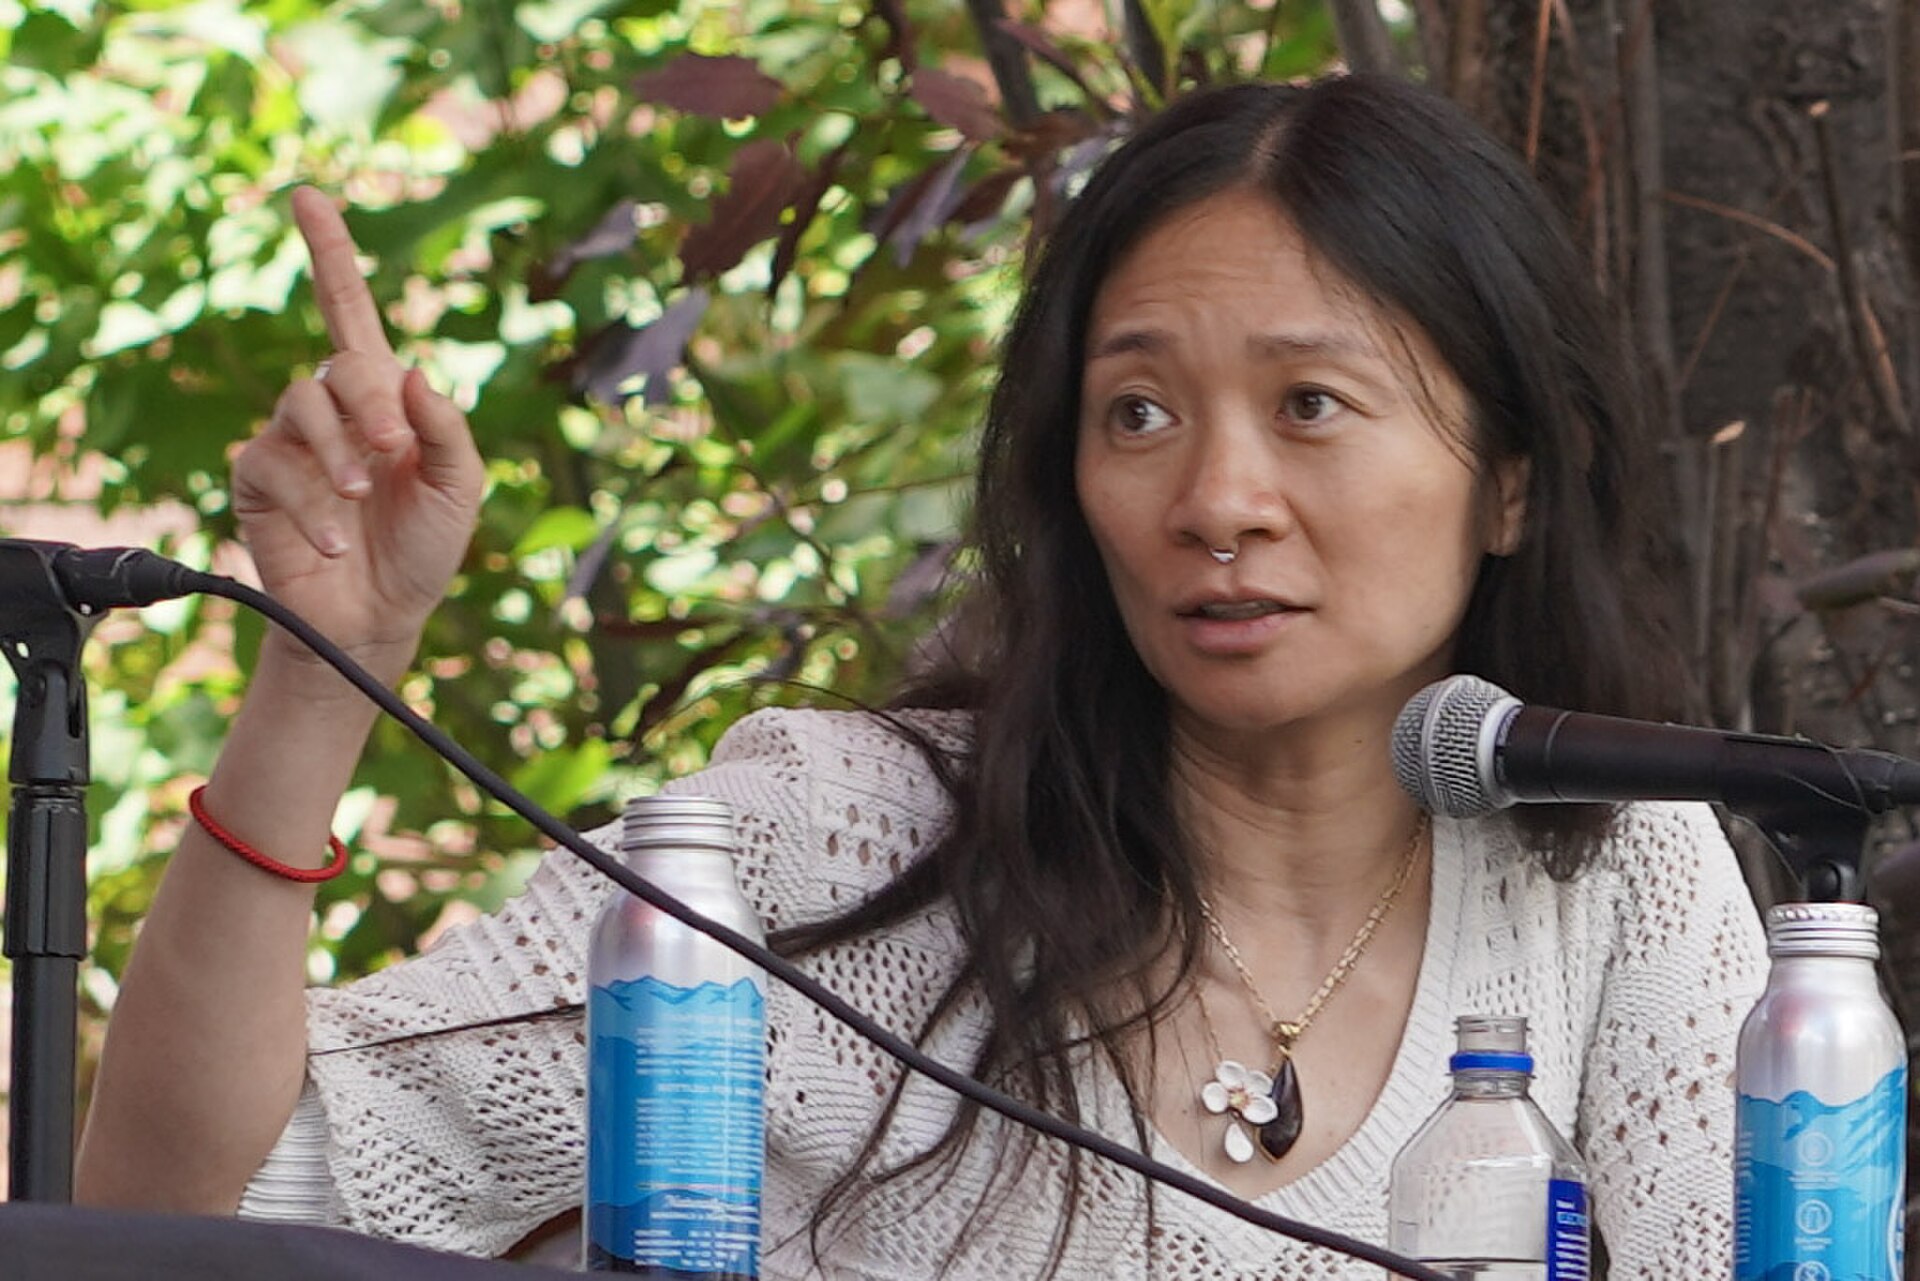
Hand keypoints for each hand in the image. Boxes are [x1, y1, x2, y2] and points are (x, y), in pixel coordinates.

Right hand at [234, 187, 484, 678]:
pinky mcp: (259, 481)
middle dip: (370, 406)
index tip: (307, 197)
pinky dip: (308, 500)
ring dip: (337, 453)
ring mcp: (292, 442)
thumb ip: (445, 429)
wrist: (380, 617)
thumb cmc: (424, 548)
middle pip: (340, 368)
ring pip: (301, 407)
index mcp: (384, 398)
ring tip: (358, 499)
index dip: (330, 255)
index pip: (351, 312)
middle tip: (393, 450)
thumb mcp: (460, 488)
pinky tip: (333, 538)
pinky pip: (271, 463)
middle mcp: (333, 409)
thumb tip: (414, 371)